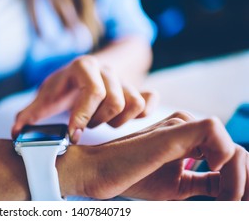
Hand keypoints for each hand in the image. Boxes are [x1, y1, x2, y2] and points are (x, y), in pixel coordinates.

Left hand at [12, 55, 156, 142]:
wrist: (83, 71)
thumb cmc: (63, 86)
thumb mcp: (46, 95)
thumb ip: (30, 113)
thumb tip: (16, 133)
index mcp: (83, 67)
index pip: (93, 91)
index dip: (83, 116)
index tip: (73, 135)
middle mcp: (106, 70)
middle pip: (114, 101)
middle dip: (98, 121)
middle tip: (85, 126)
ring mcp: (123, 78)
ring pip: (134, 103)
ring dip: (118, 121)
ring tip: (101, 122)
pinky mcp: (136, 88)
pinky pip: (149, 100)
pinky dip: (143, 113)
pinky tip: (125, 119)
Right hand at [80, 112, 248, 200]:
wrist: (97, 171)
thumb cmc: (131, 177)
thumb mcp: (179, 186)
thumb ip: (205, 182)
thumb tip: (232, 189)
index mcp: (189, 138)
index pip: (232, 156)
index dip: (242, 181)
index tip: (235, 202)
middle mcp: (188, 128)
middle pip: (238, 153)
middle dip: (245, 181)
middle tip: (235, 203)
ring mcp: (180, 126)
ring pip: (233, 146)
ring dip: (240, 179)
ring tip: (228, 200)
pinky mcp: (171, 130)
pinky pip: (214, 132)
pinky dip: (225, 159)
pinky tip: (213, 173)